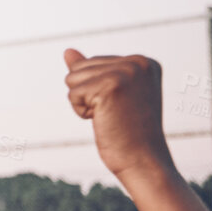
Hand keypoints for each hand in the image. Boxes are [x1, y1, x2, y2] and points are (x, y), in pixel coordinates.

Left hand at [62, 49, 171, 182]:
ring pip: (72, 79)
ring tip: (110, 116)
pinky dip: (82, 112)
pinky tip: (105, 120)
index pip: (92, 62)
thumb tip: (67, 51)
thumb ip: (91, 70)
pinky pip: (72, 94)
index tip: (122, 106)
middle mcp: (138, 61)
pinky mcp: (111, 85)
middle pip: (80, 67)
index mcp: (144, 61)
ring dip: (84, 103)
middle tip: (116, 113)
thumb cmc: (127, 131)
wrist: (143, 160)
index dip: (96, 90)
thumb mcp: (111, 94)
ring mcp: (126, 71)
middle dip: (88, 94)